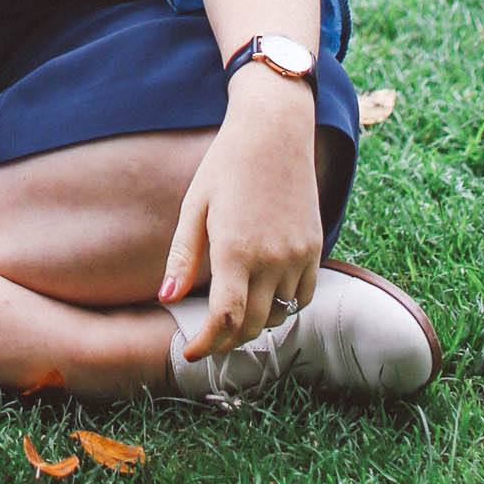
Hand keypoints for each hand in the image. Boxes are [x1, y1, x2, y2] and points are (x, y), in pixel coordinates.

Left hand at [157, 74, 322, 358]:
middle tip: (210, 340)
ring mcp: (298, 255)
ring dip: (256, 323)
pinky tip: (265, 295)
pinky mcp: (315, 248)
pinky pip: (303, 295)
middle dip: (228, 340)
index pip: (224, 320)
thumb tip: (168, 298)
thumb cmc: (226, 164)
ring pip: (279, 314)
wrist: (275, 131)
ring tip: (235, 316)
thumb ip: (183, 257)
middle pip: (252, 325)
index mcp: (235, 250)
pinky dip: (285, 304)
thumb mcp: (195, 206)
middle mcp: (271, 259)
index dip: (206, 343)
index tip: (191, 352)